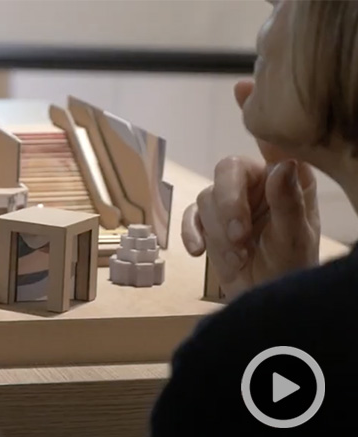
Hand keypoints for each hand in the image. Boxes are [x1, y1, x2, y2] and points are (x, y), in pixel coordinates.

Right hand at [182, 80, 320, 298]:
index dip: (255, 112)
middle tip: (239, 236)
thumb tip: (282, 167)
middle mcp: (257, 184)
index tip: (241, 87)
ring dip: (218, 231)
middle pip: (227, 170)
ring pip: (207, 197)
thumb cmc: (289, 269)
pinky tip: (198, 252)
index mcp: (287, 180)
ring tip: (238, 257)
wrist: (263, 299)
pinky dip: (191, 234)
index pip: (272, 140)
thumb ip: (289, 203)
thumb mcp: (296, 239)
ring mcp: (232, 203)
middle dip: (229, 205)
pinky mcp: (209, 222)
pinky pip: (190, 217)